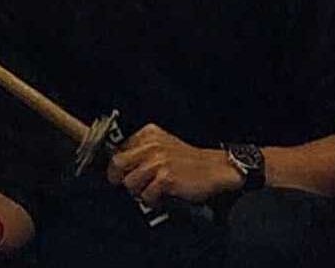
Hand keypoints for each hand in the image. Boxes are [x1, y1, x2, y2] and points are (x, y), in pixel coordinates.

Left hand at [105, 124, 242, 206]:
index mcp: (149, 134)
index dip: (116, 166)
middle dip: (119, 178)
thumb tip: (118, 166)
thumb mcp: (164, 145)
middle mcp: (151, 145)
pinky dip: (153, 200)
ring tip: (152, 191)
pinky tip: (162, 196)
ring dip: (139, 192)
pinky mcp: (166, 178)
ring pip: (129, 182)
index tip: (118, 174)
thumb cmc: (190, 161)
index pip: (118, 149)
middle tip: (128, 185)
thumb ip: (142, 151)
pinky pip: (146, 195)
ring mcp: (158, 161)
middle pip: (117, 164)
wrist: (217, 169)